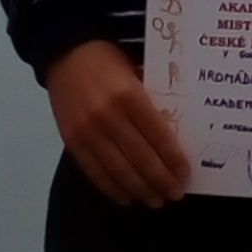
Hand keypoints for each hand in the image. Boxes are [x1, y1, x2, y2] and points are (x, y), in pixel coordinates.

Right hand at [48, 35, 194, 209]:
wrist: (65, 52)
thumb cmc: (108, 61)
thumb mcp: (137, 73)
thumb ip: (151, 103)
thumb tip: (174, 139)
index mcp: (130, 96)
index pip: (158, 137)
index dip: (174, 160)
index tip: (186, 175)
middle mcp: (108, 116)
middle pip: (141, 159)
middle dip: (161, 181)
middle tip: (175, 194)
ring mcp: (87, 131)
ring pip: (119, 171)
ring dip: (140, 190)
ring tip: (155, 200)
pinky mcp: (71, 140)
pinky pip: (94, 172)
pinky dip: (111, 188)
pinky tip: (126, 197)